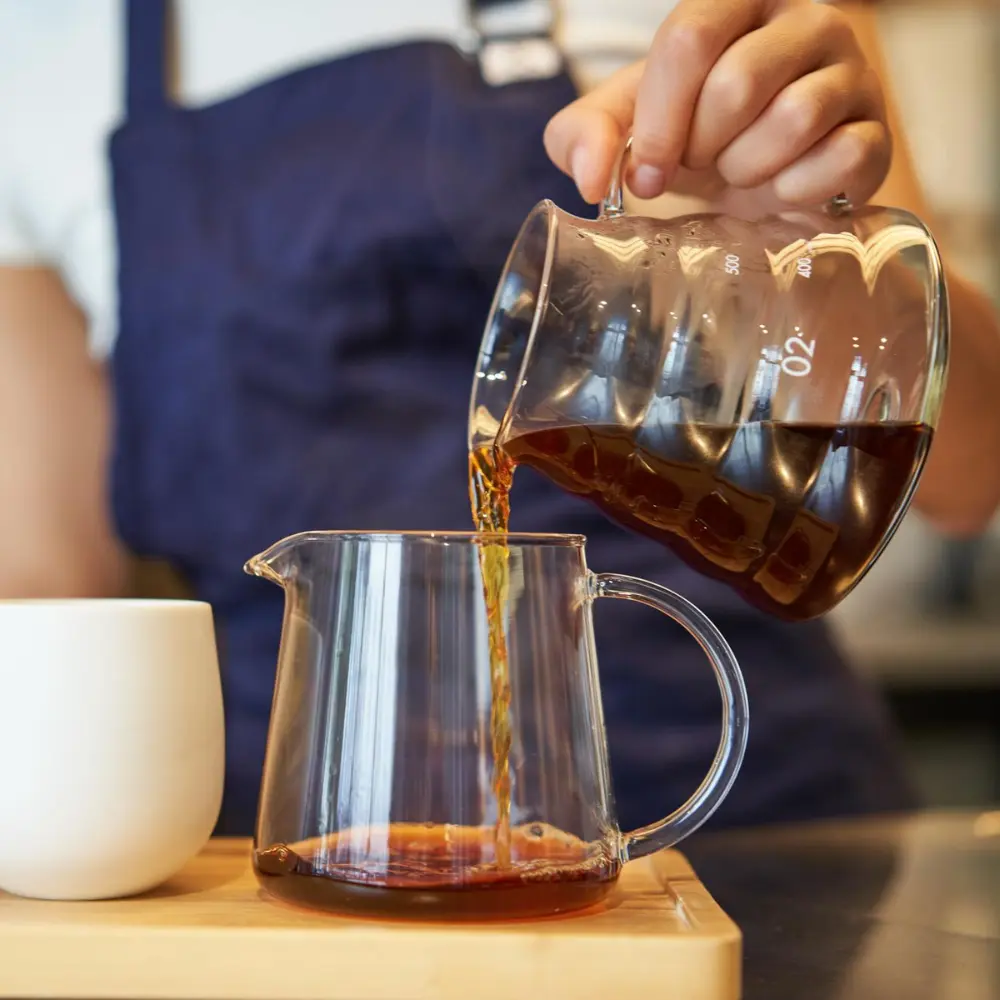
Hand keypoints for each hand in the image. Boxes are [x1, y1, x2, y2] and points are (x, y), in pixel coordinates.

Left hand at [544, 0, 890, 212]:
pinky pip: (838, 159)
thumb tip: (592, 177)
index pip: (691, 36)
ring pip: (794, 118)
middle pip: (739, 82)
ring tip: (742, 171)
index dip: (659, 120)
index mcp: (738, 0)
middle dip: (704, 147)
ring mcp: (852, 72)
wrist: (753, 183)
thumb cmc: (688, 139)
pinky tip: (781, 190)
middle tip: (704, 163)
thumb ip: (581, 136)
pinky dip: (794, 192)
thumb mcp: (622, 128)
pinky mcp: (876, 132)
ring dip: (748, 169)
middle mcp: (806, 19)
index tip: (646, 174)